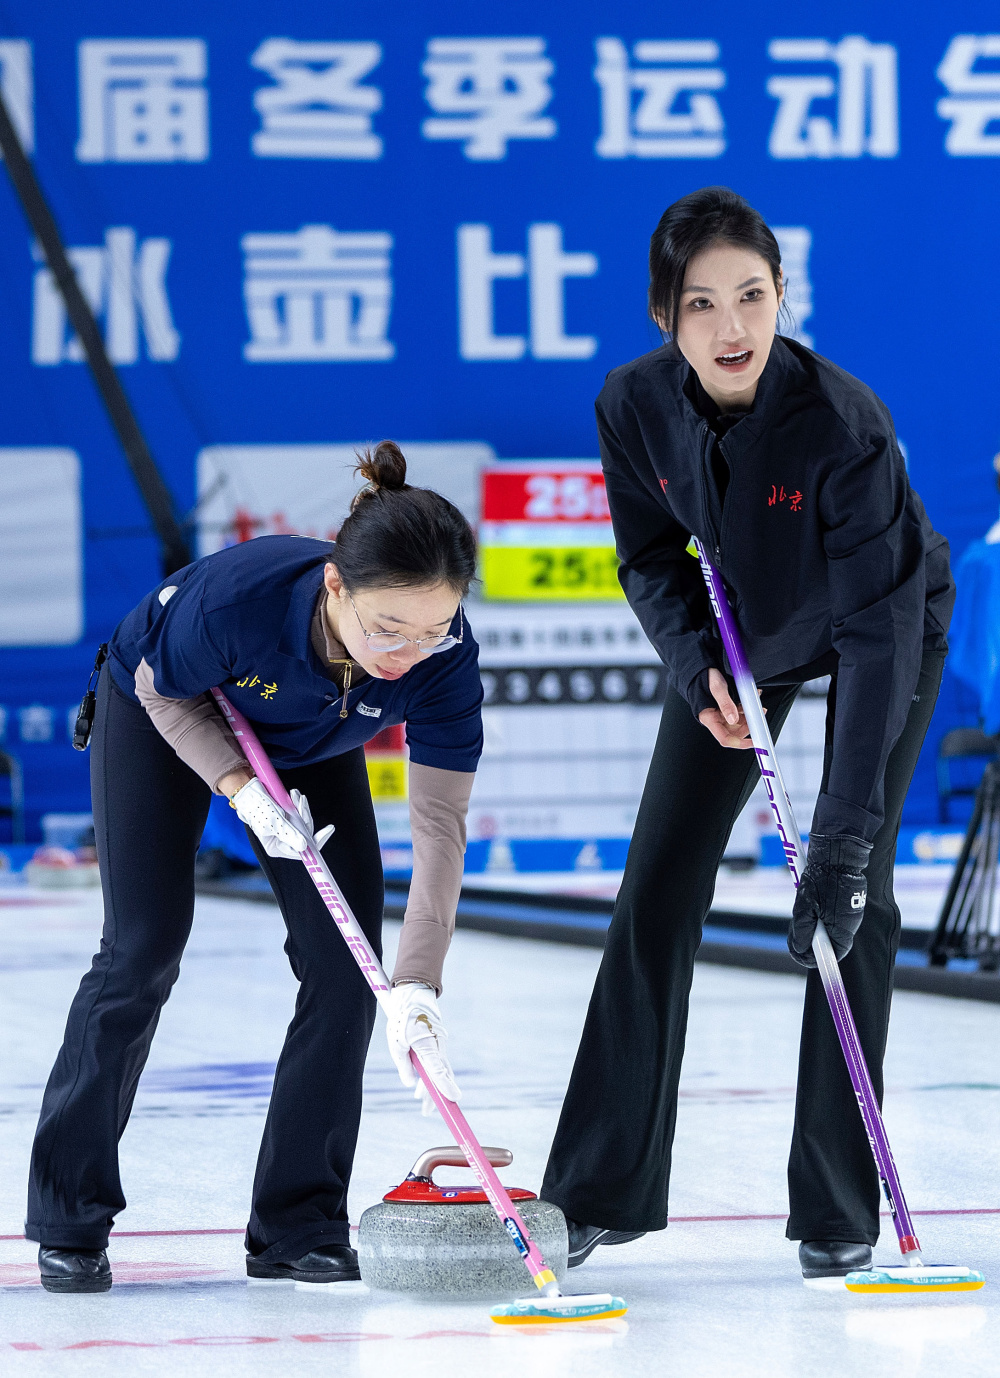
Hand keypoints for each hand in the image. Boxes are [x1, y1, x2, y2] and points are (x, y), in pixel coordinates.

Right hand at [231, 778, 332, 858]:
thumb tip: (305, 847)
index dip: (316, 842)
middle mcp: (282, 840)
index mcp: (276, 847)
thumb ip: (290, 834)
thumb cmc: (257, 807)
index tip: (328, 830)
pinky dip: (298, 804)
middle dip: (305, 817)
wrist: (247, 790)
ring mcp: (285, 828)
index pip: (301, 851)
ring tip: (295, 796)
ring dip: (301, 808)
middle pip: (305, 834)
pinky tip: (294, 795)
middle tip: (301, 802)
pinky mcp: (286, 818)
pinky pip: (299, 814)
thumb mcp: (274, 822)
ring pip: (303, 822)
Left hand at [385, 982, 460, 1115]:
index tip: (454, 1099)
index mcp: (427, 1045)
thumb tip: (411, 1083)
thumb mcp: (396, 1042)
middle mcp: (437, 1046)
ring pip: (439, 1069)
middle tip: (427, 1112)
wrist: (414, 995)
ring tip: (421, 1101)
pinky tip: (421, 1083)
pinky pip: (436, 1062)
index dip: (445, 1086)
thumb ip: (403, 1064)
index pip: (438, 1070)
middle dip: (436, 1095)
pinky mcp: (437, 1043)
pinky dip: (431, 1074)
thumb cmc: (402, 1017)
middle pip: (441, 1075)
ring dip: (432, 1086)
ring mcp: (439, 1044)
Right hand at [698, 668, 757, 748]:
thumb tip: (734, 719)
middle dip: (748, 727)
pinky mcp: (726, 708)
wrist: (702, 669)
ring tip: (758, 707)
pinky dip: (747, 709)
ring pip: (739, 723)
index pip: (725, 739)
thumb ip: (725, 704)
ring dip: (750, 717)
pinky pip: (739, 713)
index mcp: (709, 718)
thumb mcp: (717, 688)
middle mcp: (715, 719)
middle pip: (735, 733)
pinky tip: (751, 701)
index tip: (754, 742)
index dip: (741, 743)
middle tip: (758, 719)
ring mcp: (721, 714)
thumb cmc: (704, 677)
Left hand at [788, 834, 873, 968]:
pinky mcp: (847, 902)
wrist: (837, 853)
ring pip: (828, 928)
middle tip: (796, 932)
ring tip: (803, 913)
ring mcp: (849, 913)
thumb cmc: (822, 878)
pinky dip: (820, 914)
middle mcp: (850, 924)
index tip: (800, 955)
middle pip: (828, 943)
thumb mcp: (805, 906)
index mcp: (843, 930)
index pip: (831, 956)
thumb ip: (802, 930)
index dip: (813, 958)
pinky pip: (832, 915)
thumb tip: (800, 948)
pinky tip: (812, 903)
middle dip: (810, 940)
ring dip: (814, 926)